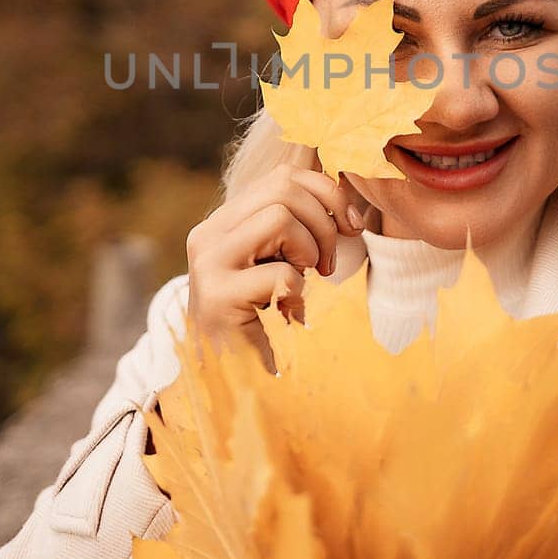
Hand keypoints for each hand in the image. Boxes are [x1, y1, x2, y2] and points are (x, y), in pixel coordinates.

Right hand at [185, 162, 374, 370]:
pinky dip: (298, 291)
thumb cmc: (261, 322)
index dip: (326, 192)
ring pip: (280, 217)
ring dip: (309, 251)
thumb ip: (297, 230)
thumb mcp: (277, 265)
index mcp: (222, 224)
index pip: (282, 177)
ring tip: (302, 282)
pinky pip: (282, 273)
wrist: (225, 380)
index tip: (350, 225)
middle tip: (327, 263)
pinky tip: (286, 312)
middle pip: (283, 189)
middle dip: (323, 222)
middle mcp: (207, 235)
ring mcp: (208, 265)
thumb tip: (347, 197)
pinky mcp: (218, 298)